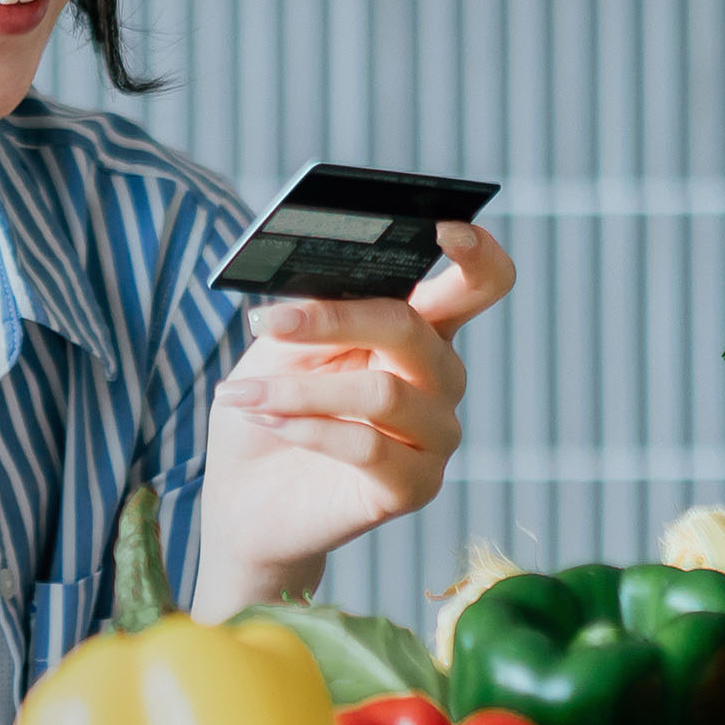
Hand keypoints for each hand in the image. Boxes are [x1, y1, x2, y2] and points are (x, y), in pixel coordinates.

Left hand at [187, 224, 515, 619]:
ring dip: (299, 389)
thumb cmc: (269, 408)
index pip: (478, 283)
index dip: (476, 253)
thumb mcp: (280, 347)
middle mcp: (440, 379)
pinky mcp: (415, 487)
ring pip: (382, 393)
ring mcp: (435, 436)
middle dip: (336, 319)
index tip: (444, 226)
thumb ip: (312, 315)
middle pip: (413, 329)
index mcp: (418, 331)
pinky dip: (307, 429)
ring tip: (245, 392)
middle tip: (269, 321)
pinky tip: (270, 422)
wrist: (246, 497)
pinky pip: (368, 448)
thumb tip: (321, 291)